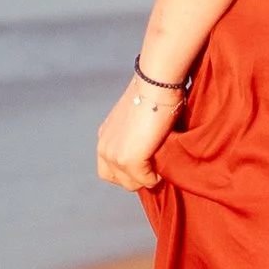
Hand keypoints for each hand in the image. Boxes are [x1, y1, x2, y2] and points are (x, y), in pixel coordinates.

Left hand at [96, 76, 182, 193]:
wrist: (155, 84)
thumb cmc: (152, 94)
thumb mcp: (137, 120)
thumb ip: (135, 137)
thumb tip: (150, 150)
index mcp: (105, 136)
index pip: (109, 168)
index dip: (128, 171)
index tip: (146, 165)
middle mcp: (104, 147)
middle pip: (118, 179)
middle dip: (137, 178)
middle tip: (155, 169)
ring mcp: (115, 155)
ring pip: (131, 184)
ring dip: (147, 179)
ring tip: (161, 167)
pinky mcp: (129, 160)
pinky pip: (145, 180)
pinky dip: (156, 178)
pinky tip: (164, 166)